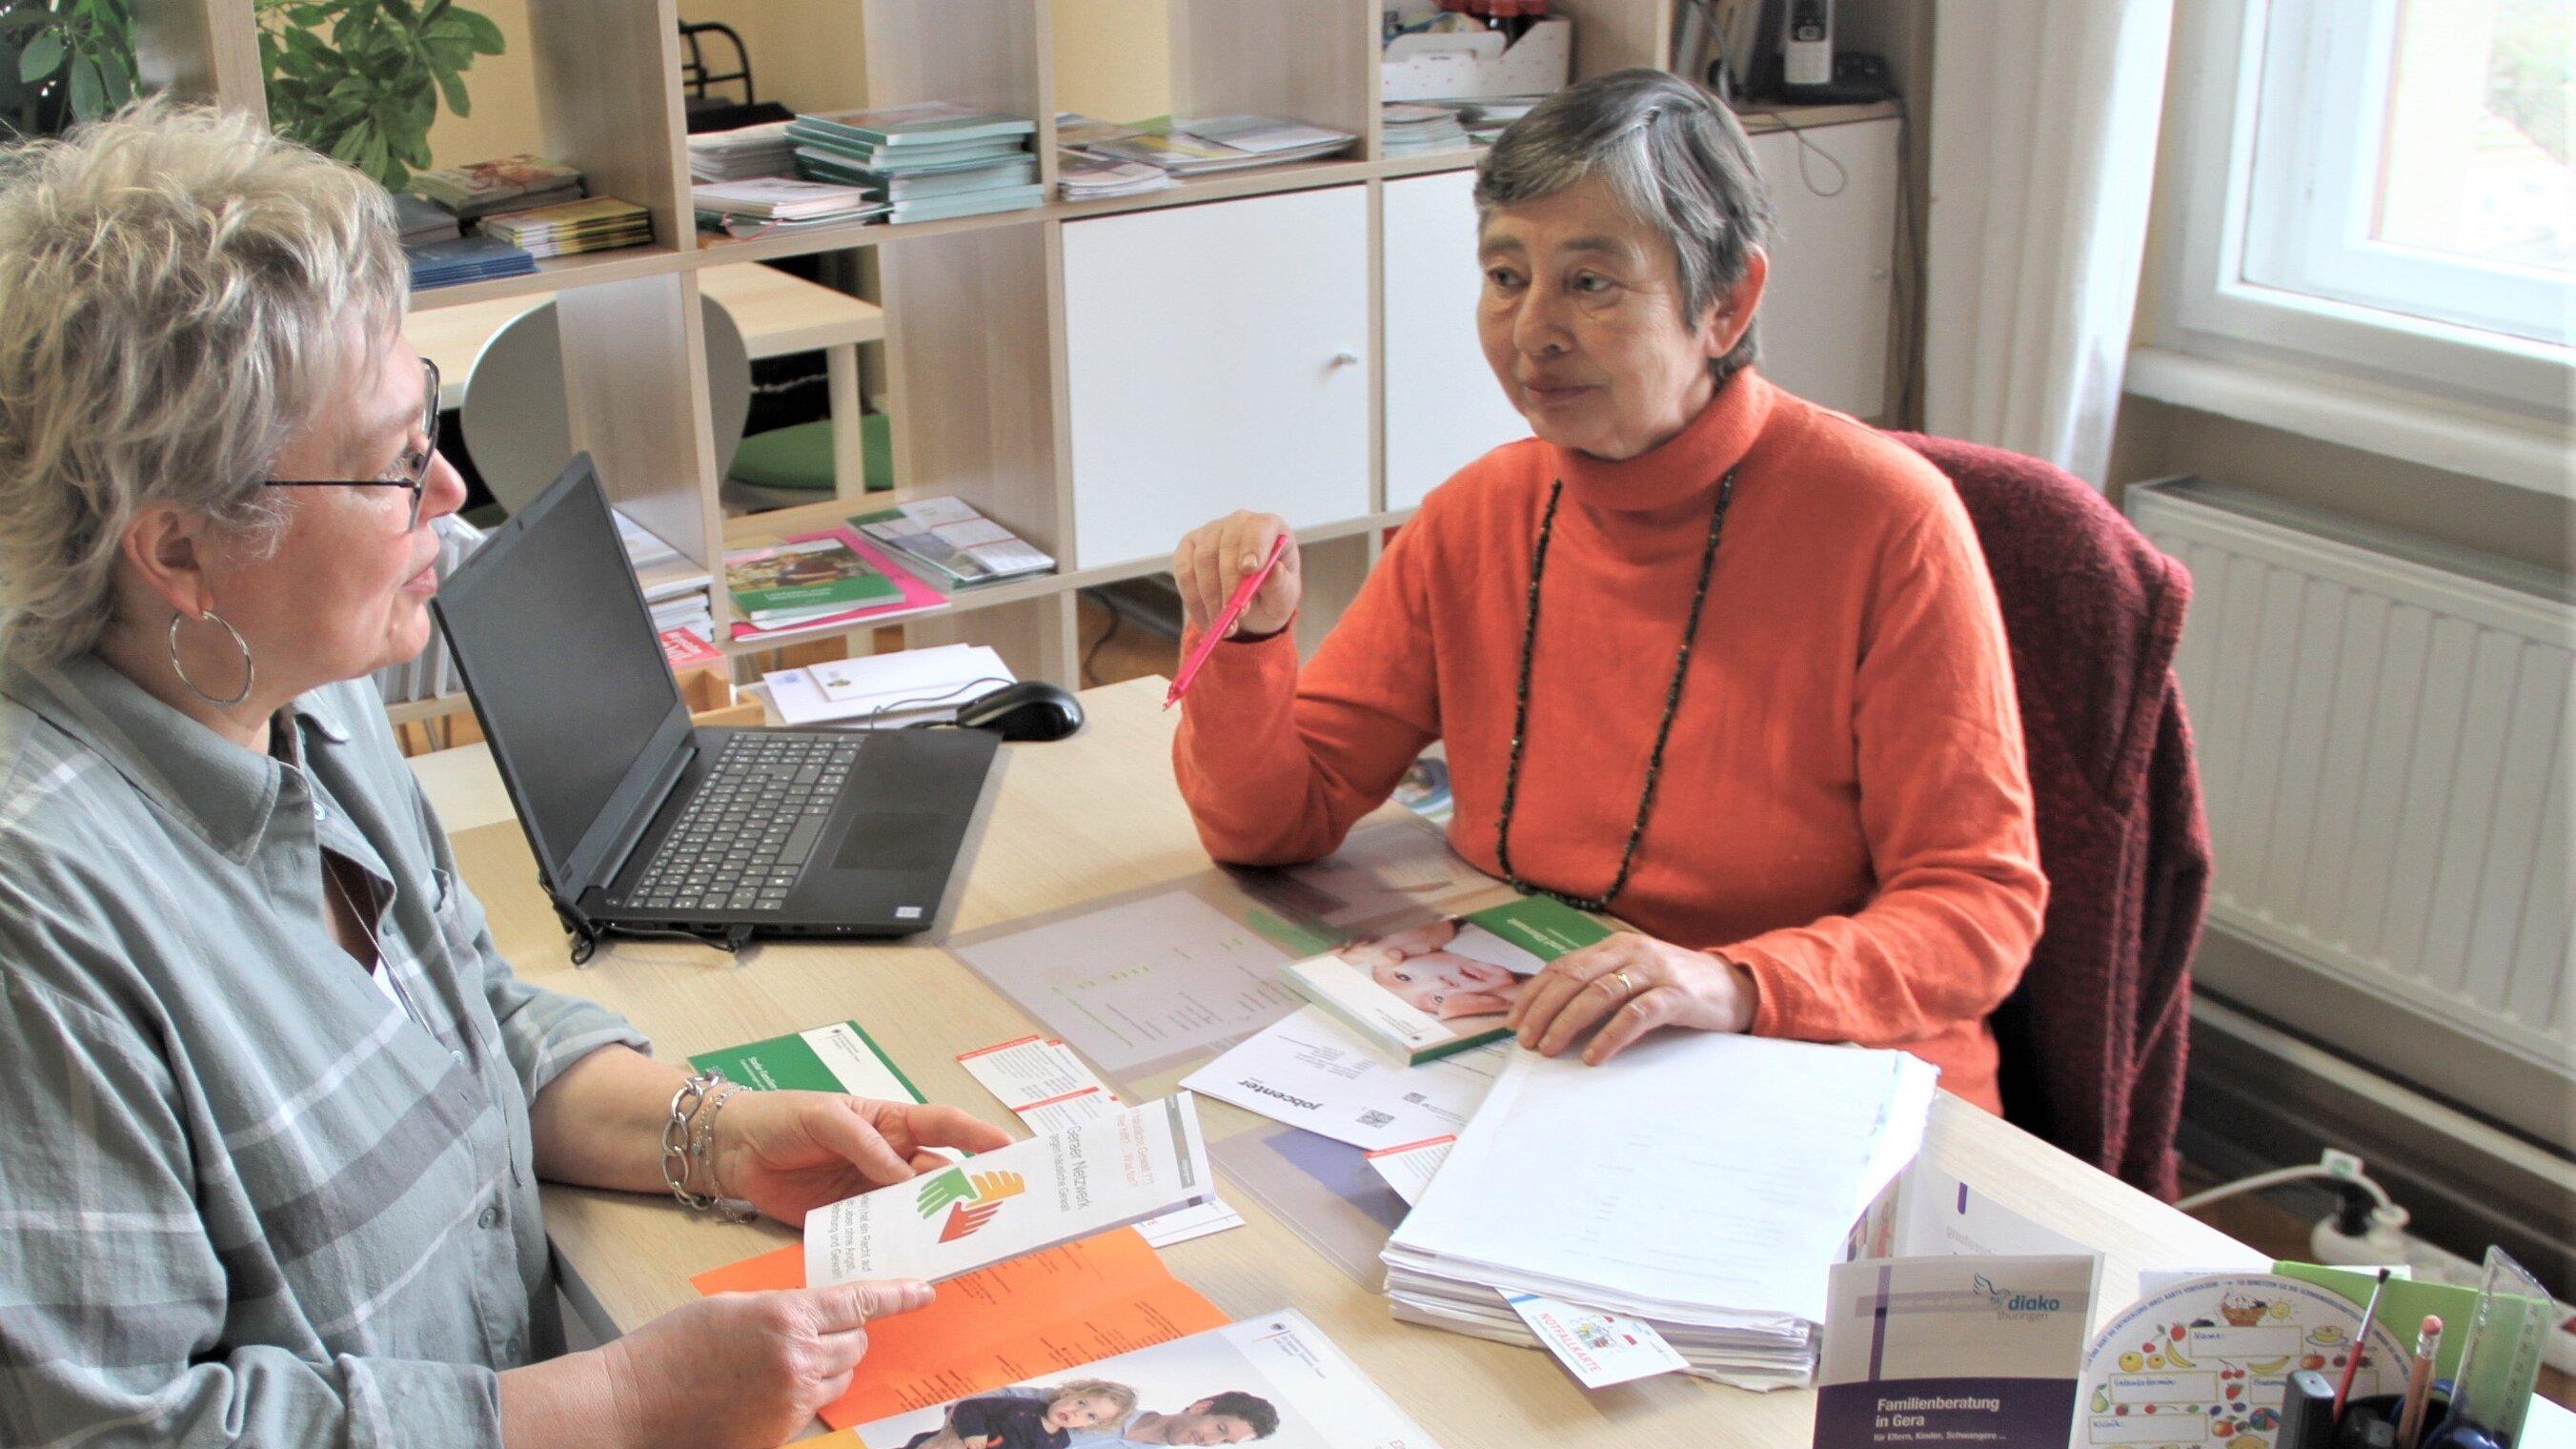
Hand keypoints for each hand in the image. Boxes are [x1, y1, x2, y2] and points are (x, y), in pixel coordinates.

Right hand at [602, 1278, 931, 1448]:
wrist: (635, 1403)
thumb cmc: (674, 1347)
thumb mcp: (734, 1307)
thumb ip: (784, 1308)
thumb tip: (821, 1313)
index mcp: (785, 1316)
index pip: (859, 1302)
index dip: (897, 1295)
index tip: (923, 1292)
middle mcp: (797, 1358)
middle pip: (857, 1343)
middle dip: (849, 1335)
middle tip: (819, 1332)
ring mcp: (791, 1400)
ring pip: (841, 1376)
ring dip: (831, 1366)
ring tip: (786, 1362)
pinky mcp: (780, 1433)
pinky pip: (817, 1408)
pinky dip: (808, 1395)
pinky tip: (773, 1389)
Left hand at [710, 1093, 1014, 1226]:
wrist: (733, 1149)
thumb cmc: (783, 1117)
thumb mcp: (826, 1118)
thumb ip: (865, 1145)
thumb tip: (900, 1178)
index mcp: (891, 1122)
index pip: (944, 1126)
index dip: (979, 1137)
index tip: (1012, 1151)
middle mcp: (889, 1158)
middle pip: (938, 1176)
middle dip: (970, 1191)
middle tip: (1001, 1211)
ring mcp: (870, 1191)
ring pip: (914, 1210)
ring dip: (935, 1225)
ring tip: (963, 1245)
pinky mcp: (847, 1219)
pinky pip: (880, 1234)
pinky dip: (897, 1247)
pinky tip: (911, 1261)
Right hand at [1173, 511, 1299, 640]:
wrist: (1252, 607)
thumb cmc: (1271, 595)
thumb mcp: (1284, 598)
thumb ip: (1281, 585)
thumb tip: (1275, 569)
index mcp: (1270, 527)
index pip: (1260, 526)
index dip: (1253, 546)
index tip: (1250, 570)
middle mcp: (1239, 523)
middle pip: (1227, 543)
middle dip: (1229, 581)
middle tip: (1233, 611)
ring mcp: (1211, 532)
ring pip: (1203, 559)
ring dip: (1211, 596)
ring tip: (1222, 622)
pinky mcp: (1188, 547)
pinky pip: (1184, 570)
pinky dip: (1193, 599)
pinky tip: (1206, 618)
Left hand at [1505, 932, 1758, 1065]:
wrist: (1736, 986)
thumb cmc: (1676, 985)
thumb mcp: (1634, 975)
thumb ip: (1600, 983)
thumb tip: (1549, 1014)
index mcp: (1614, 946)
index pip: (1563, 966)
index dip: (1534, 993)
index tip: (1514, 1021)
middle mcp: (1631, 952)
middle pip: (1574, 979)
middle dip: (1543, 1010)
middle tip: (1526, 1040)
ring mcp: (1654, 971)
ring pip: (1599, 994)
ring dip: (1568, 1023)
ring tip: (1550, 1048)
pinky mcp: (1676, 995)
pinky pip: (1636, 1015)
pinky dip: (1610, 1036)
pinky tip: (1594, 1055)